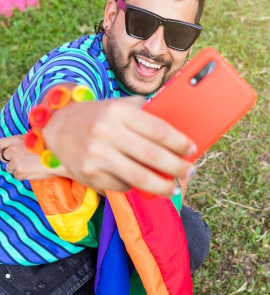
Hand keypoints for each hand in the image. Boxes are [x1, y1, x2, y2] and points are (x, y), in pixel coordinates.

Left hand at [0, 135, 69, 180]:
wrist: (57, 159)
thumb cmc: (47, 149)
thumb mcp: (33, 140)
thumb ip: (20, 142)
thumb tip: (11, 148)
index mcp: (16, 140)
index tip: (2, 153)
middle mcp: (13, 149)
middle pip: (4, 158)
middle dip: (11, 160)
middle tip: (23, 160)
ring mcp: (16, 161)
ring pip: (10, 168)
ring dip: (18, 168)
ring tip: (31, 165)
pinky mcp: (19, 171)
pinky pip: (17, 176)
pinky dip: (23, 175)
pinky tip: (32, 170)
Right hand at [42, 96, 196, 195]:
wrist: (57, 127)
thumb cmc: (95, 116)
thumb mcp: (118, 106)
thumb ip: (143, 114)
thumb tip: (176, 133)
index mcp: (117, 111)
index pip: (158, 129)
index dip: (179, 142)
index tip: (192, 149)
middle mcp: (106, 133)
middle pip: (153, 156)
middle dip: (178, 167)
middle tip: (190, 171)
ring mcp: (97, 156)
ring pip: (139, 178)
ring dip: (163, 186)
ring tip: (174, 187)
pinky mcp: (90, 175)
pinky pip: (122, 185)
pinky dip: (135, 186)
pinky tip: (140, 182)